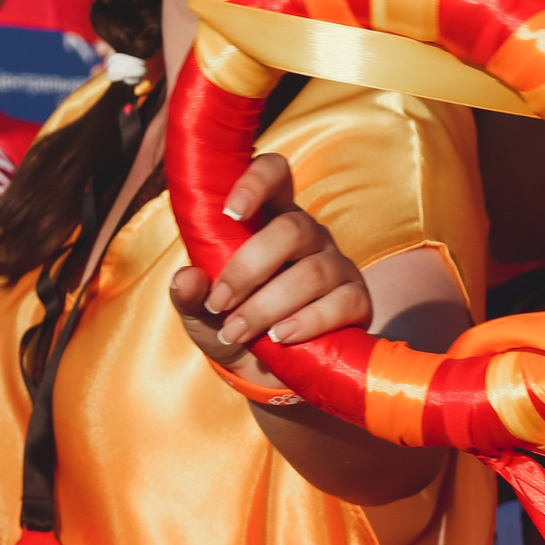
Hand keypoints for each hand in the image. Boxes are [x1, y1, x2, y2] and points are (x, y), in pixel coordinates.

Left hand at [168, 155, 372, 383]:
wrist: (266, 371)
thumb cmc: (231, 323)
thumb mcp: (201, 312)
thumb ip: (189, 294)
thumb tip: (187, 278)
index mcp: (269, 218)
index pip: (275, 173)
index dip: (256, 182)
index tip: (230, 212)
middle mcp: (308, 234)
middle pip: (291, 229)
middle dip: (249, 268)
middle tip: (219, 303)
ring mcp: (336, 265)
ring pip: (312, 273)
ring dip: (268, 305)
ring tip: (238, 331)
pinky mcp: (357, 300)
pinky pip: (341, 303)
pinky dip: (307, 322)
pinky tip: (280, 337)